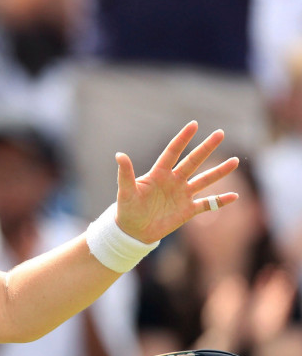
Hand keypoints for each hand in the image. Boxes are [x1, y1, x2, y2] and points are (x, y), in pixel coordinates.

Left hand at [115, 121, 239, 243]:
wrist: (133, 231)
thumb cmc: (127, 209)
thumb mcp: (126, 191)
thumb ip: (125, 174)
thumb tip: (119, 155)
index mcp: (159, 173)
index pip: (173, 152)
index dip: (182, 138)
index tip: (194, 124)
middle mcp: (174, 181)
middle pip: (193, 161)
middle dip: (206, 148)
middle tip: (220, 133)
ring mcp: (182, 195)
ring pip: (204, 180)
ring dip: (219, 172)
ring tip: (235, 161)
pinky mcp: (188, 210)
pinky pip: (207, 204)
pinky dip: (220, 201)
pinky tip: (234, 196)